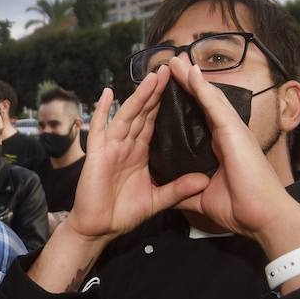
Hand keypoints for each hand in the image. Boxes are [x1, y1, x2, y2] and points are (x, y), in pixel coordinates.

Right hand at [61, 64, 208, 245]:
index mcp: (139, 152)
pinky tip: (108, 93)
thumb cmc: (122, 214)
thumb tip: (203, 179)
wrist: (98, 229)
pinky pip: (100, 129)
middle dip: (155, 91)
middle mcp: (125, 145)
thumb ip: (178, 189)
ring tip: (152, 77)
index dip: (164, 103)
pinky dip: (102, 111)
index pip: (154, 121)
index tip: (177, 83)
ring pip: (127, 116)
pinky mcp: (97, 155)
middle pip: (143, 112)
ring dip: (139, 96)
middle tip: (169, 69)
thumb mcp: (158, 200)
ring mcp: (110, 147)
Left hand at [165, 58, 299, 258]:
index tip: (169, 88)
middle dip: (188, 82)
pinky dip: (201, 87)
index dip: (186, 101)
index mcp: (221, 146)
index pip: (200, 117)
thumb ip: (185, 189)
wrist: (263, 217)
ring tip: (175, 59)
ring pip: (208, 97)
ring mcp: (233, 130)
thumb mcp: (202, 197)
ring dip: (191, 77)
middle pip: (204, 101)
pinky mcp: (234, 131)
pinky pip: (214, 105)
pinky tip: (190, 72)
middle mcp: (228, 133)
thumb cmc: (240, 209)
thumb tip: (167, 192)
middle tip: (171, 63)